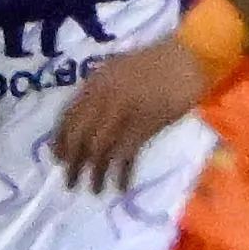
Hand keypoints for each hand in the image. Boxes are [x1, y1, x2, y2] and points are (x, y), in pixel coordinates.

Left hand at [56, 36, 206, 193]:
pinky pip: (125, 154)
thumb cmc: (158, 62)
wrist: (190, 58)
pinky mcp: (145, 125)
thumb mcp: (120, 68)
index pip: (69, 116)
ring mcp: (124, 112)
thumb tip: (86, 116)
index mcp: (96, 81)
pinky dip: (121, 173)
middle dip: (72, 162)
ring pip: (99, 149)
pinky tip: (119, 186)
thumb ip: (101, 88)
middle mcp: (104, 97)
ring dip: (94, 173)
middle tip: (69, 181)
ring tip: (93, 190)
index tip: (58, 158)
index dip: (60, 140)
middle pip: (80, 136)